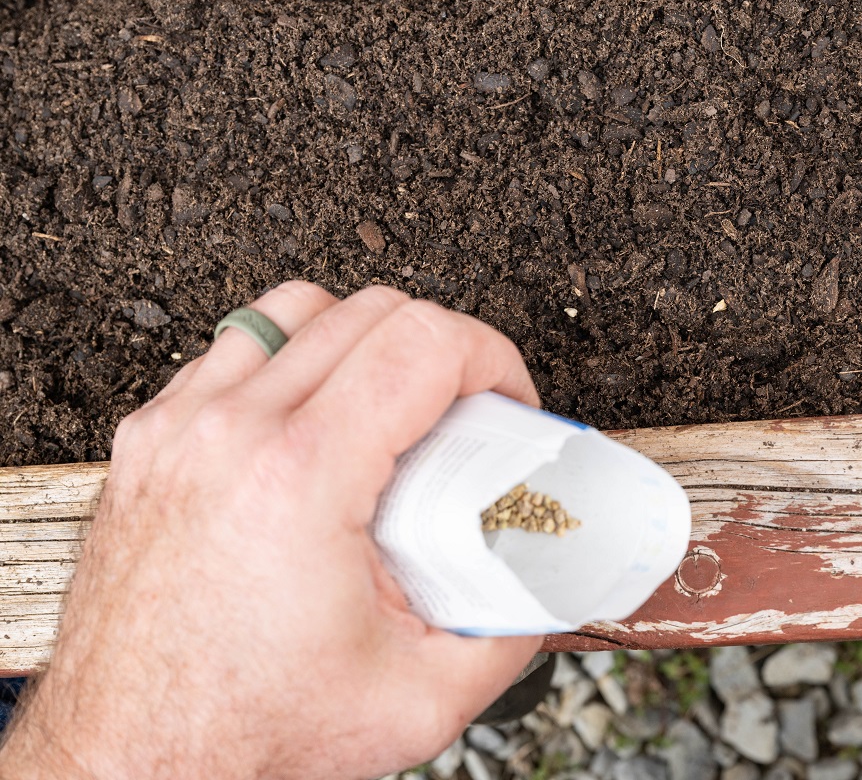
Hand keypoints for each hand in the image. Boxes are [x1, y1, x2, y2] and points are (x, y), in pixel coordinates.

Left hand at [0, 282, 541, 778]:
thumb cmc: (240, 730)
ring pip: (298, 308)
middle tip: (465, 416)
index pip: (425, 343)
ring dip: (365, 340)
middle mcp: (230, 434)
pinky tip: (314, 418)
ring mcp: (180, 429)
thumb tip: (549, 578)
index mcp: (300, 477)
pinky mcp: (150, 440)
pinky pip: (235, 349)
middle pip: (372, 310)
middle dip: (445, 350)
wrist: (131, 759)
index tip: (507, 402)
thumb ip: (509, 629)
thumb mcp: (419, 699)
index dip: (493, 359)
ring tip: (391, 405)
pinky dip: (292, 360)